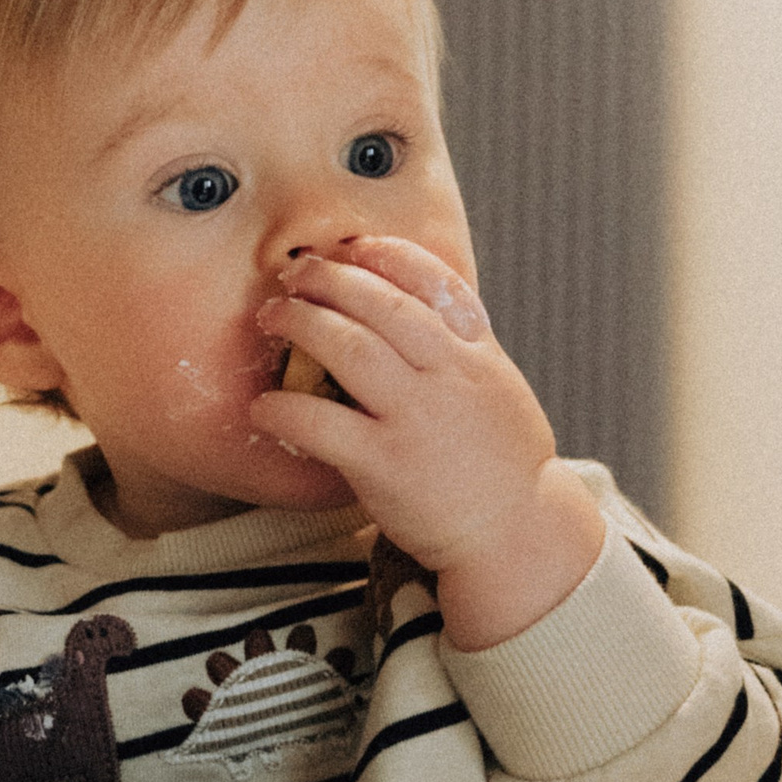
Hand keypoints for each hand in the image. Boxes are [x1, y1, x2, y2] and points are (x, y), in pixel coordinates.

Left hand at [253, 235, 603, 649]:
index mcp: (478, 355)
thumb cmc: (504, 466)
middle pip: (382, 304)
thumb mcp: (500, 389)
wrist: (517, 534)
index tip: (353, 247)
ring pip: (350, 348)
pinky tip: (265, 406)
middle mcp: (449, 378)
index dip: (387, 255)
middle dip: (330, 279)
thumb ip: (462, 350)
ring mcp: (417, 419)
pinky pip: (321, 423)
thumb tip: (419, 311)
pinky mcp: (386, 465)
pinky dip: (284, 408)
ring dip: (301, 322)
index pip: (434, 283)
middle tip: (296, 275)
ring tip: (273, 316)